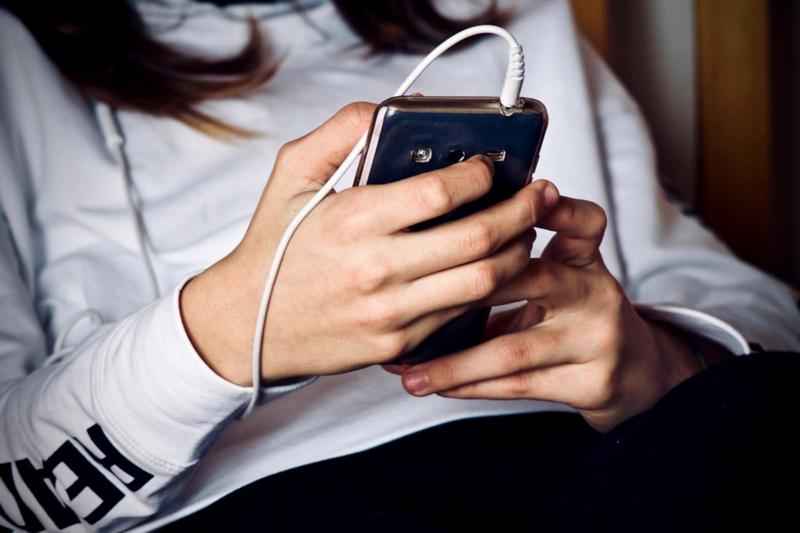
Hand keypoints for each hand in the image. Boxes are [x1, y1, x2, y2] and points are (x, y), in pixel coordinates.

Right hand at [180, 103, 558, 385]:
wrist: (248, 326)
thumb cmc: (274, 247)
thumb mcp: (291, 176)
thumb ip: (338, 133)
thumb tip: (386, 111)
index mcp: (353, 221)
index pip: (442, 192)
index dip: (481, 173)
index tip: (493, 164)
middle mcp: (377, 270)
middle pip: (479, 238)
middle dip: (522, 211)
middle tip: (538, 194)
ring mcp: (392, 313)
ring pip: (483, 282)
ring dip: (518, 252)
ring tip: (525, 231)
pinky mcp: (399, 346)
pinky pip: (462, 315)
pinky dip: (489, 289)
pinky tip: (495, 268)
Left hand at [389, 187, 715, 432]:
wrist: (632, 371)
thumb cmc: (575, 316)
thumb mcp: (560, 275)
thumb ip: (513, 261)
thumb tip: (430, 252)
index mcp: (584, 259)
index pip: (582, 222)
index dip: (556, 208)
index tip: (527, 195)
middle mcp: (594, 294)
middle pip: (534, 280)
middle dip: (467, 290)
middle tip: (415, 297)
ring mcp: (596, 340)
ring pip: (513, 349)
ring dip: (454, 363)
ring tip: (411, 371)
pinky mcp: (590, 382)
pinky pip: (517, 386)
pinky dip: (471, 386)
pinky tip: (438, 385)